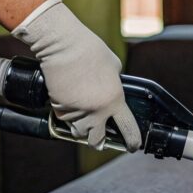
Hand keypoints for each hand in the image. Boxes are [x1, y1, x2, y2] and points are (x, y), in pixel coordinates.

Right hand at [12, 0, 141, 150]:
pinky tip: (68, 103)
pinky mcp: (59, 108)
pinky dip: (66, 115)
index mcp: (115, 101)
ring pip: (78, 131)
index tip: (133, 146)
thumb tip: (111, 92)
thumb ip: (115, 85)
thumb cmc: (90, 51)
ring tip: (81, 117)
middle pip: (96, 139)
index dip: (132, 141)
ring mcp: (77, 112)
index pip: (128, 129)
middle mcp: (97, 111)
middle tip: (99, 137)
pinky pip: (63, 120)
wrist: (63, 46)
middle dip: (98, 140)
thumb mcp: (114, 67)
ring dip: (80, 128)